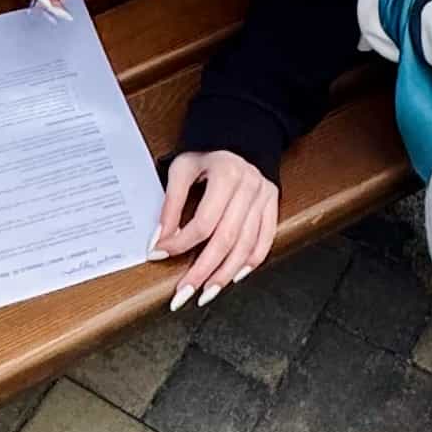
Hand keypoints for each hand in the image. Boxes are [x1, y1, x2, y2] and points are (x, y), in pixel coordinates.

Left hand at [153, 148, 279, 305]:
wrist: (239, 138)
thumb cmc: (208, 153)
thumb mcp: (183, 168)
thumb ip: (171, 203)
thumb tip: (159, 239)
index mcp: (226, 174)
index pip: (203, 221)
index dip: (180, 242)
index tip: (159, 253)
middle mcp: (249, 188)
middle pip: (226, 240)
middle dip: (202, 271)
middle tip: (183, 293)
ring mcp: (263, 198)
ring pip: (246, 246)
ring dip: (225, 275)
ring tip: (206, 294)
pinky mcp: (272, 206)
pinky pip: (265, 241)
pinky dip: (251, 262)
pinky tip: (235, 276)